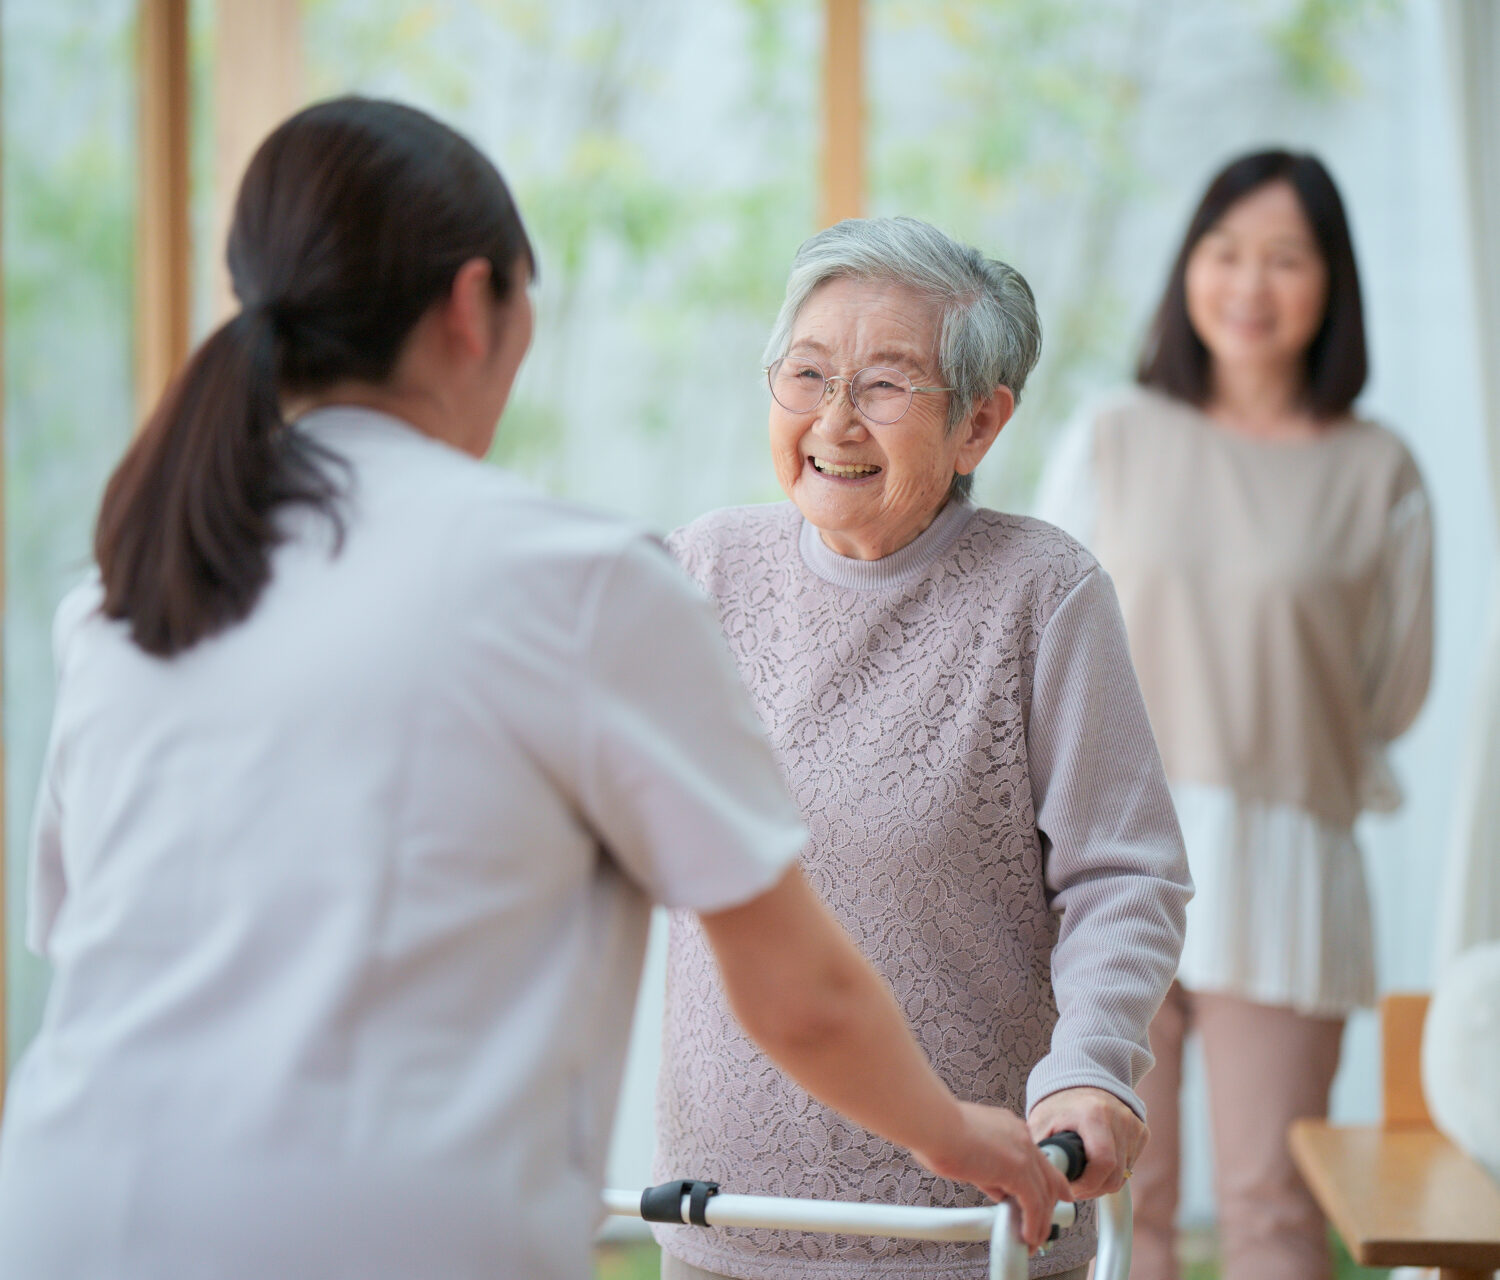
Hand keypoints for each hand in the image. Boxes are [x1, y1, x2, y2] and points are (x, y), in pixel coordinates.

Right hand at [913, 1101, 1072, 1250]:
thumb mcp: (968, 1151)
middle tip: (1047, 1223)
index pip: (1035, 1158)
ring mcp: (1022, 1152)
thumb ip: (987, 1170)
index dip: (1045, 1179)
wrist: (933, 1123)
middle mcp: (1021, 1136)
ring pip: (1043, 1194)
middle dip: (1051, 1202)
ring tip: (1034, 1239)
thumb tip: (995, 1187)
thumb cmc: (937, 1131)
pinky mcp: (1018, 1170)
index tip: (1050, 1193)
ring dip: (1040, 1221)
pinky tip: (1027, 1236)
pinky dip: (1033, 1223)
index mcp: (1009, 1127)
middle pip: (1047, 1176)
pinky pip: (1033, 1205)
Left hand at [1027, 1086, 1146, 1199]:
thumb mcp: (1042, 1123)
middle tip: (1075, 1187)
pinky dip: (1114, 1172)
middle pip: (1115, 1175)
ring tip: (1083, 1174)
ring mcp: (1133, 1125)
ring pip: (1123, 1175)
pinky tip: (1097, 1162)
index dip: (1087, 1184)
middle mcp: (1119, 1117)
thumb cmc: (1059, 1105)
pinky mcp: (1141, 1132)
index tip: (1070, 1189)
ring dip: (1103, 1182)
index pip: (1102, 1162)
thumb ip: (1042, 1151)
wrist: (1080, 1082)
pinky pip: (1130, 1166)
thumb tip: (1042, 1182)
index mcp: (1094, 1114)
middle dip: (1093, 1188)